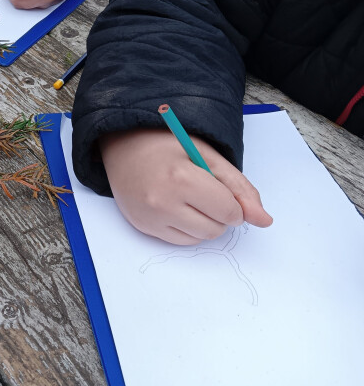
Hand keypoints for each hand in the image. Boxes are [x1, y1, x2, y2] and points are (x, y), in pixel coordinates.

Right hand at [99, 128, 272, 244]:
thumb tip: (264, 220)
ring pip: (199, 239)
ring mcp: (149, 218)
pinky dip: (184, 227)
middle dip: (219, 213)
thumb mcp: (207, 155)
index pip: (229, 212)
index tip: (221, 188)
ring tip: (187, 197)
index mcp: (182, 179)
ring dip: (203, 222)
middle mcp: (162, 203)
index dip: (233, 202)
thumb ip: (238, 187)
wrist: (122, 145)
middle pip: (216, 229)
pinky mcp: (141, 226)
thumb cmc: (166, 144)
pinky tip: (173, 205)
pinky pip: (179, 240)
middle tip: (203, 190)